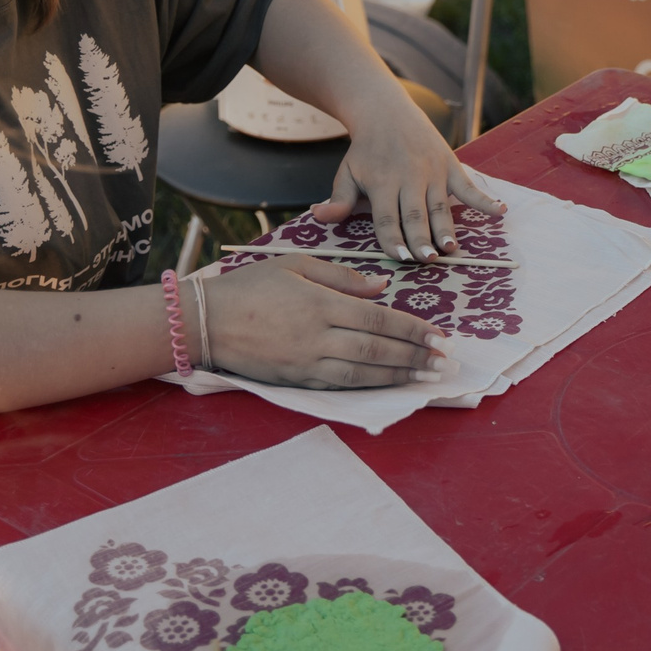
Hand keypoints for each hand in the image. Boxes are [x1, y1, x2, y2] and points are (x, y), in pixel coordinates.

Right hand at [202, 258, 453, 389]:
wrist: (205, 323)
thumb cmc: (250, 287)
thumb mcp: (295, 264)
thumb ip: (341, 276)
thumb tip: (381, 286)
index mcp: (320, 303)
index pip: (378, 318)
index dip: (413, 329)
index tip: (440, 335)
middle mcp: (318, 336)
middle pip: (377, 348)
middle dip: (415, 356)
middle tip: (445, 362)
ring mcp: (308, 363)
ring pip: (364, 372)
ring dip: (400, 376)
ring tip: (428, 378)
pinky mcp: (298, 381)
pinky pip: (341, 385)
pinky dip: (370, 386)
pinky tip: (390, 385)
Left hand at [316, 94, 502, 261]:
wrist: (386, 112)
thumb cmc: (365, 151)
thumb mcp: (347, 173)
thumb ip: (339, 199)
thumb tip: (318, 217)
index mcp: (382, 182)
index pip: (387, 217)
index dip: (393, 239)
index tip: (401, 258)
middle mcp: (408, 177)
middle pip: (415, 214)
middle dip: (422, 238)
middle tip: (428, 259)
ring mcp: (432, 171)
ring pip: (440, 205)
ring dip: (447, 227)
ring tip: (452, 248)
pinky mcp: (450, 165)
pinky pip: (469, 185)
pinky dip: (485, 199)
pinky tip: (500, 212)